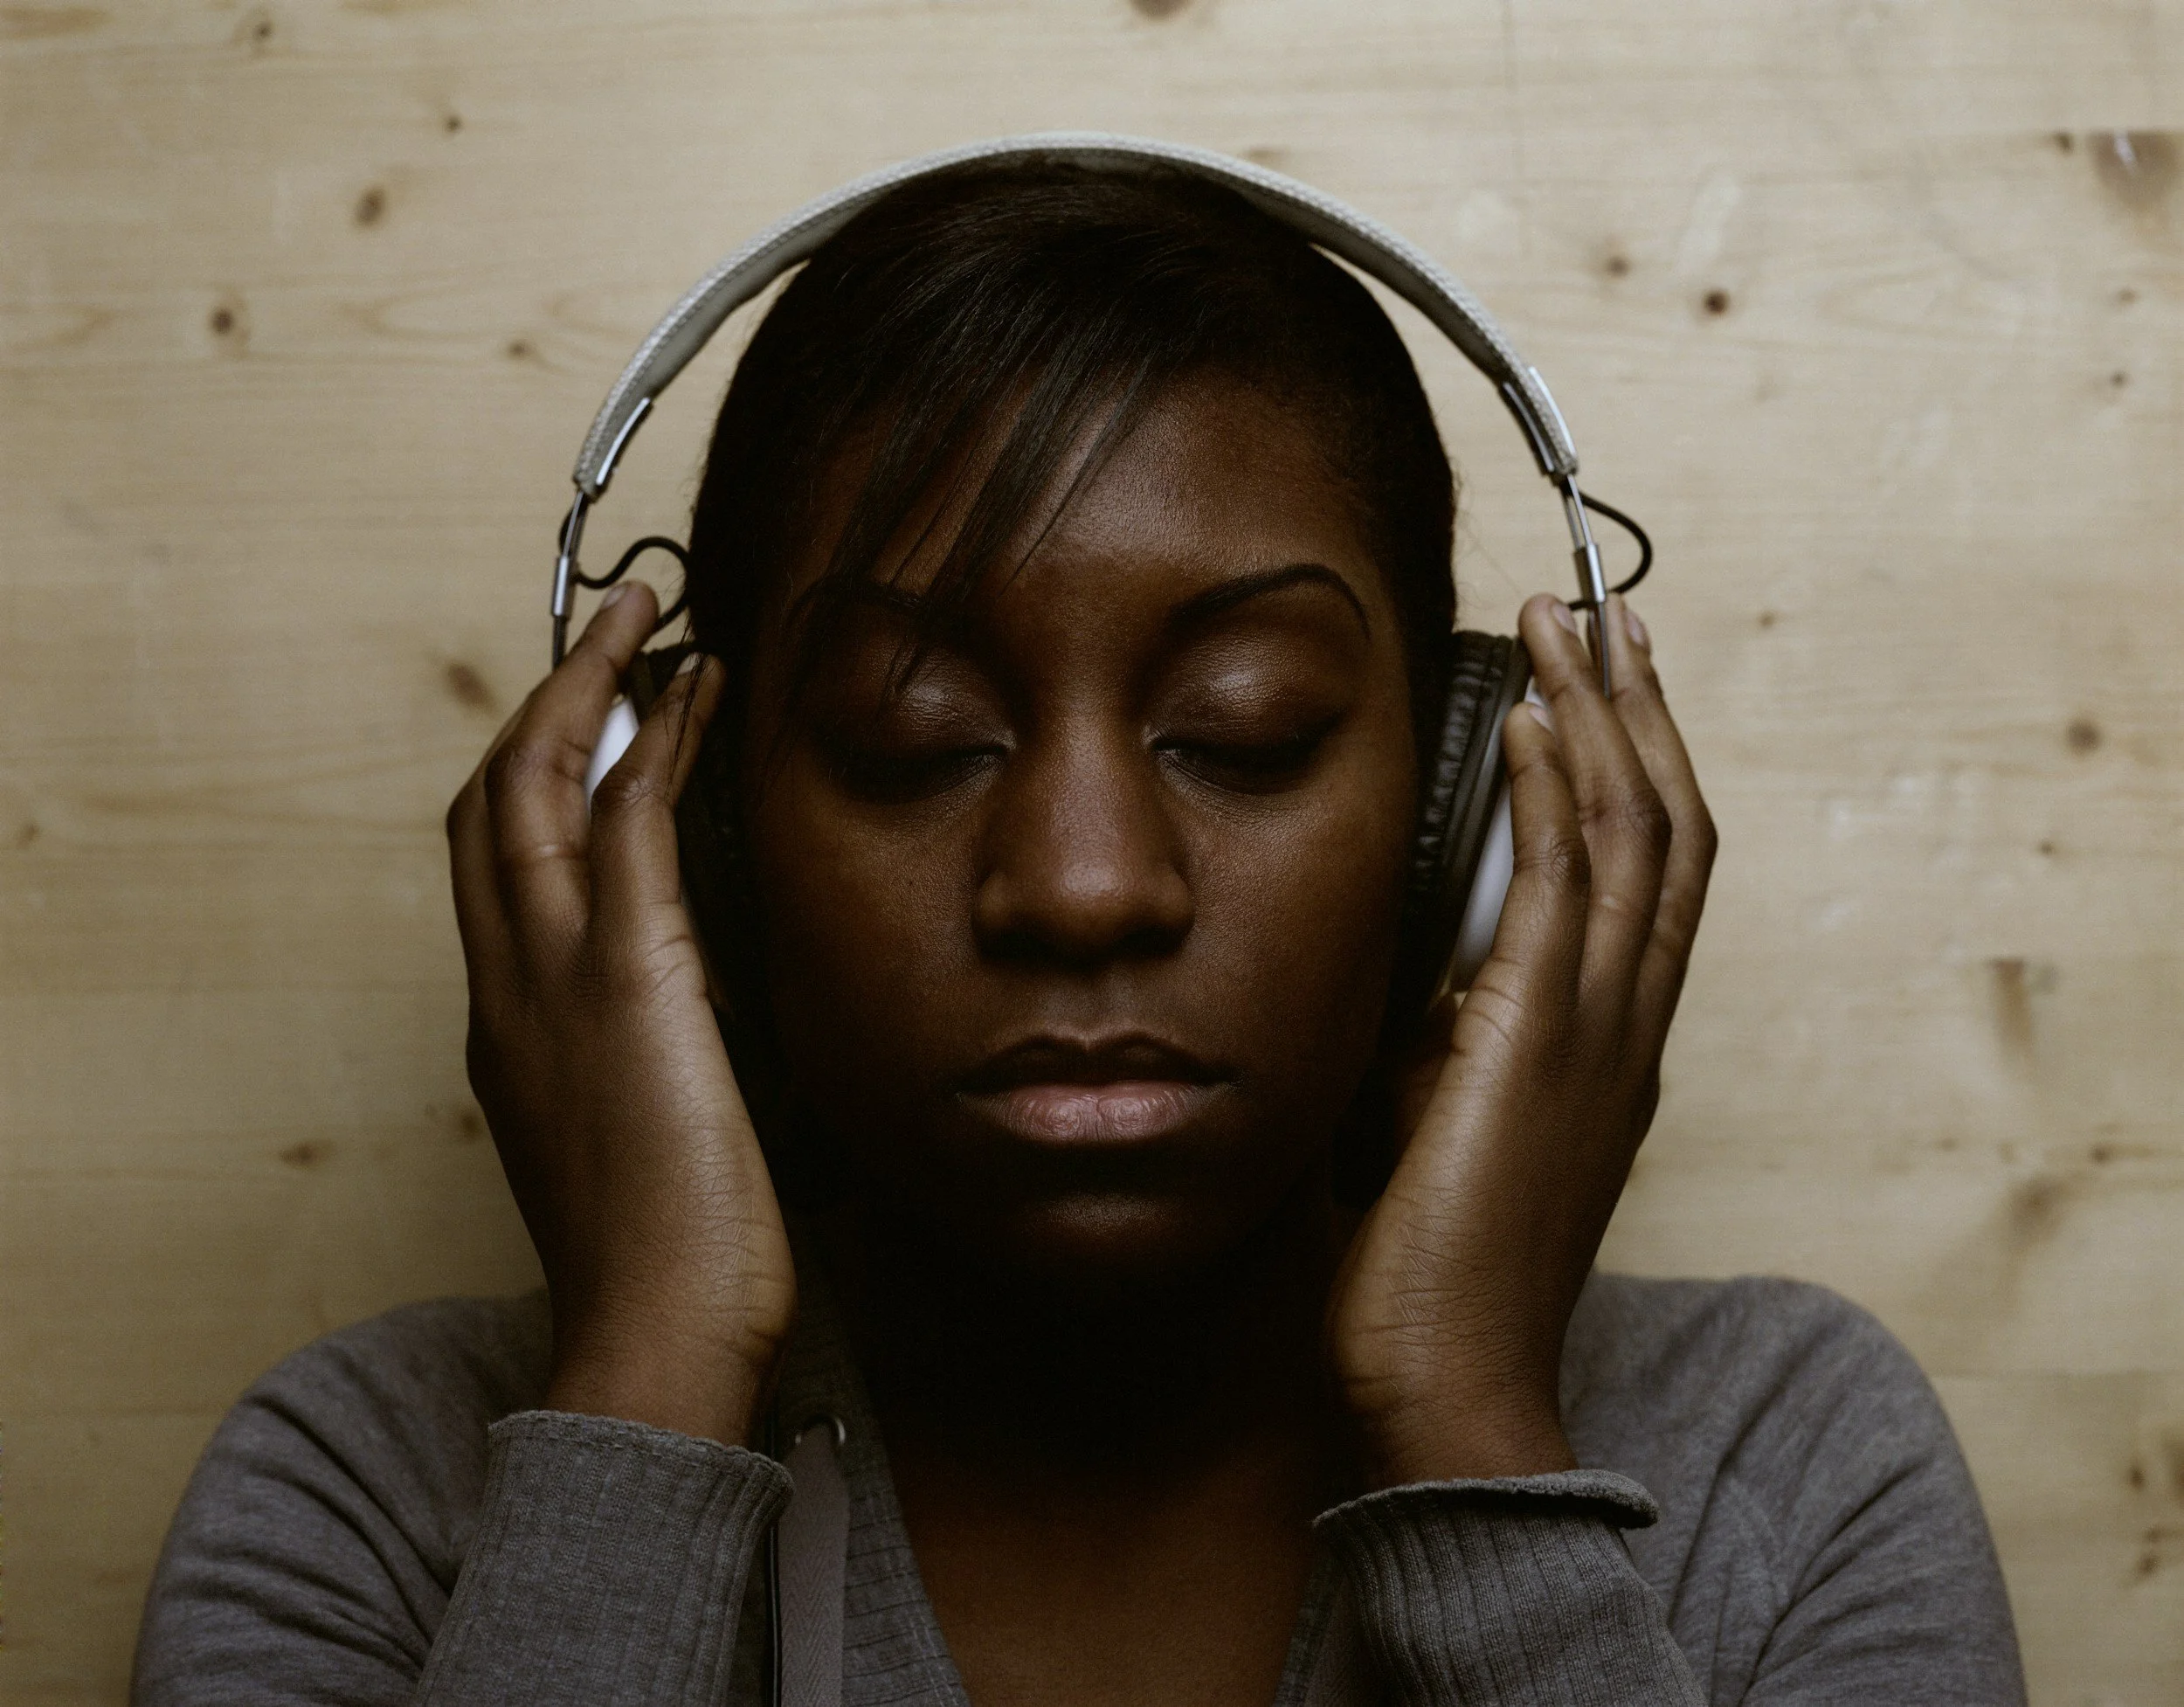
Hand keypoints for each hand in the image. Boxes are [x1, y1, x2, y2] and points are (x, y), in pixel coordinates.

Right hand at [446, 584, 794, 1446]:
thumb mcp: (642, 1146)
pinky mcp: (626, 975)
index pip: (494, 873)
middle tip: (608, 635)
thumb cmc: (669, 1269)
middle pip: (487, 804)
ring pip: (532, 786)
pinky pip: (627, 815)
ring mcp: (552, 977)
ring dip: (588, 686)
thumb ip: (652, 1071)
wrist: (658, 1340)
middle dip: (542, 705)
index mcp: (508, 1032)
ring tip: (644, 621)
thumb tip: (715, 1032)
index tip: (591, 727)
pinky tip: (698, 687)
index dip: (530, 784)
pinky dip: (658, 737)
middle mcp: (507, 989)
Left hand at [1328, 594, 1715, 1485]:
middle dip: (1638, 707)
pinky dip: (1559, 786)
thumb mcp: (1445, 1123)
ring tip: (1567, 622)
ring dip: (1601, 713)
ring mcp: (1600, 1027)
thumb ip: (1450, 1036)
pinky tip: (1531, 718)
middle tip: (1603, 611)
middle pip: (1671, 825)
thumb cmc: (1434, 1266)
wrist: (1445, 1376)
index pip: (1656, 874)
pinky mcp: (1541, 1036)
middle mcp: (1631, 1023)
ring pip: (1637, 830)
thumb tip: (1410, 965)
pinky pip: (1570, 880)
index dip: (1642, 766)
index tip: (1605, 683)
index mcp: (1615, 1044)